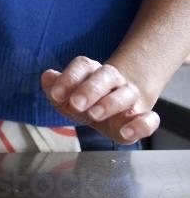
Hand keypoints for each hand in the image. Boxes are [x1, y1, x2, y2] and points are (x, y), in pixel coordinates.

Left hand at [41, 56, 159, 144]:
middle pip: (106, 75)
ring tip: (94, 115)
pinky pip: (150, 118)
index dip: (69, 78)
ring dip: (110, 103)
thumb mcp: (66, 97)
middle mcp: (113, 80)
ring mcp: (130, 97)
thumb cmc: (85, 103)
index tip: (55, 94)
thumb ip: (54, 88)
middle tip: (75, 104)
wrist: (112, 114)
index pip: (83, 65)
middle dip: (89, 89)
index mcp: (92, 71)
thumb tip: (47, 76)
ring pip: (127, 92)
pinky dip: (141, 125)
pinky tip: (126, 132)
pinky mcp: (143, 117)